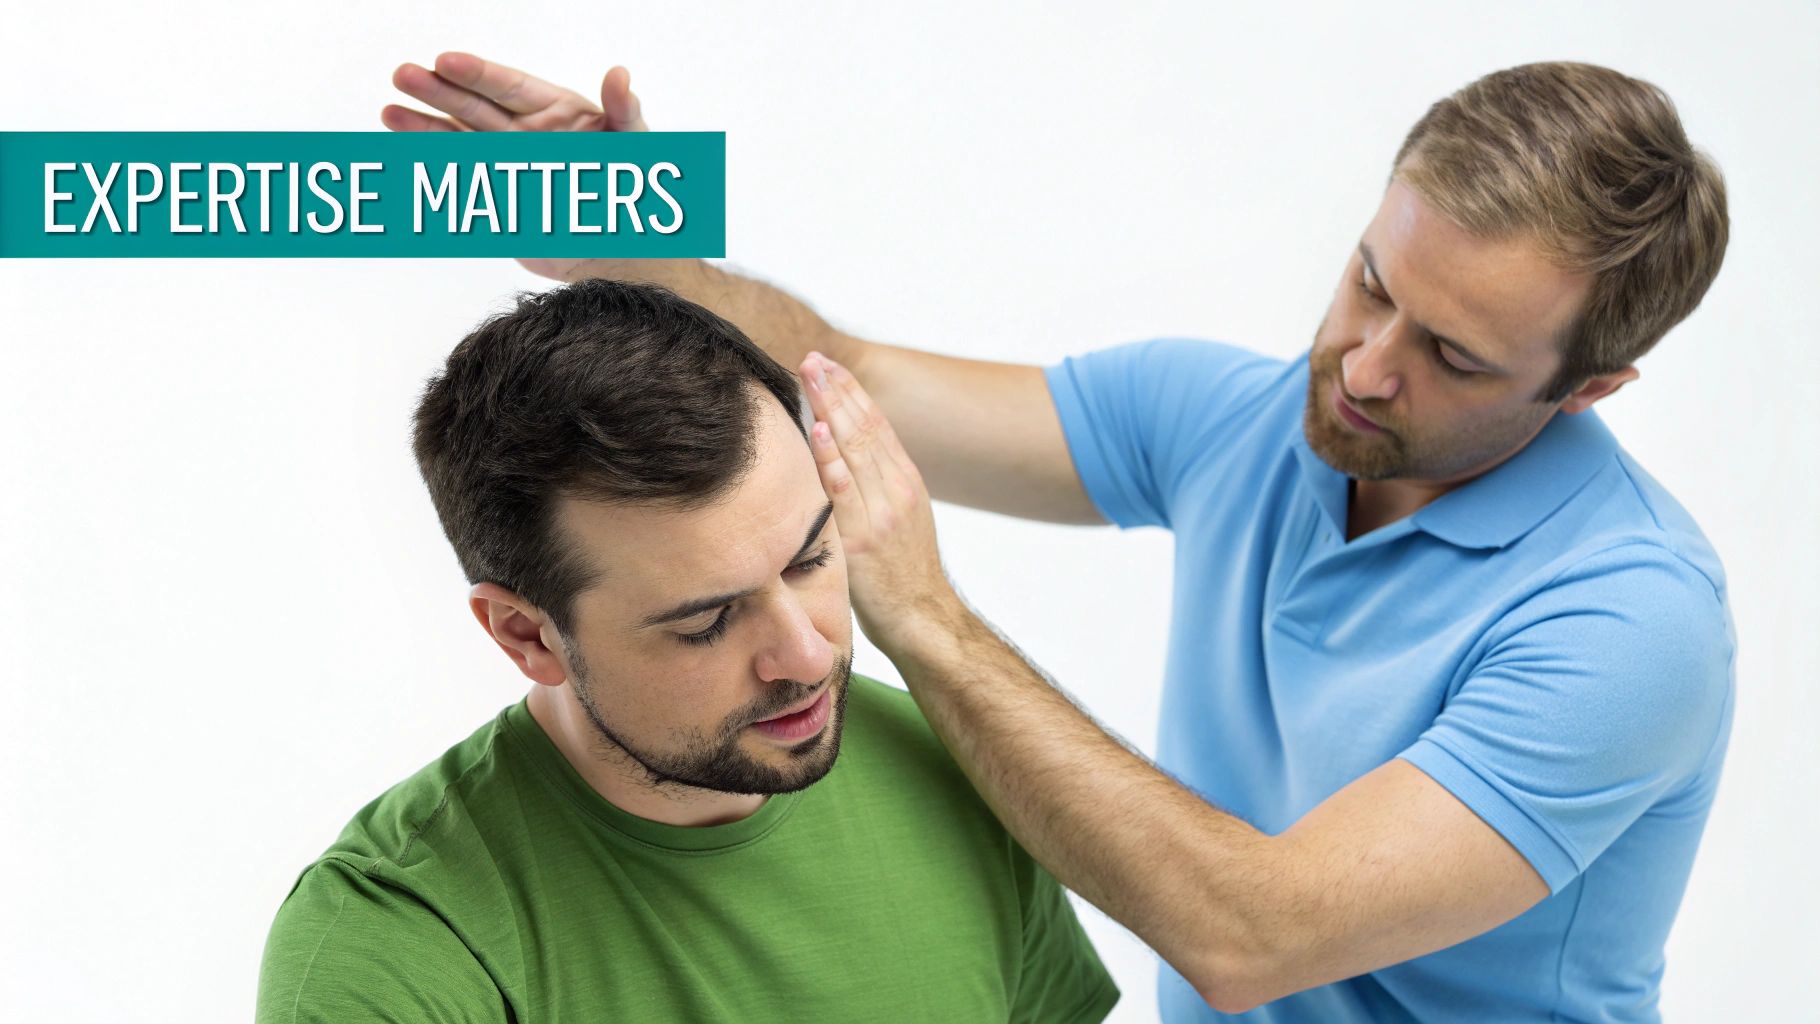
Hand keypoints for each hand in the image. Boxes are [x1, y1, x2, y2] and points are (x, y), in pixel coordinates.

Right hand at [382, 51, 648, 280]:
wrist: (622, 251)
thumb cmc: (634, 190)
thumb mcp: (633, 145)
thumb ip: (623, 111)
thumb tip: (620, 74)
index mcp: (556, 112)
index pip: (509, 87)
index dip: (477, 74)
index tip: (445, 60)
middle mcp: (526, 132)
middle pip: (474, 107)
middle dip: (438, 91)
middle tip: (403, 75)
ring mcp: (508, 162)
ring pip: (459, 138)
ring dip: (425, 125)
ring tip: (390, 111)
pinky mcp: (497, 194)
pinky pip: (460, 175)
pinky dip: (433, 164)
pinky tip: (404, 150)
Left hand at [799, 352, 962, 658]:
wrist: (923, 619)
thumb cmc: (905, 575)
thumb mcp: (902, 519)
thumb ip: (877, 487)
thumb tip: (844, 455)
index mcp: (906, 482)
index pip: (877, 424)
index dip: (852, 391)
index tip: (829, 364)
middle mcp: (896, 491)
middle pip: (865, 427)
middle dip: (837, 388)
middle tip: (812, 358)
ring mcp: (880, 515)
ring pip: (855, 450)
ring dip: (830, 408)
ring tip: (811, 376)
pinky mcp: (861, 542)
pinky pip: (843, 494)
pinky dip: (831, 459)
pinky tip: (818, 431)